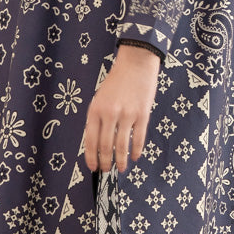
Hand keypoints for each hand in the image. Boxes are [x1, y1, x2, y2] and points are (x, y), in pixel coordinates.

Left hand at [83, 45, 160, 172]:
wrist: (136, 63)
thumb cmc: (116, 82)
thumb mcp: (100, 98)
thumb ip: (98, 118)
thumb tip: (98, 144)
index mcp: (95, 109)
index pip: (90, 140)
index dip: (91, 157)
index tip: (92, 167)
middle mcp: (110, 113)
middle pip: (105, 145)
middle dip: (105, 161)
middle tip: (106, 170)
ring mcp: (127, 114)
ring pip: (122, 145)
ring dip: (120, 160)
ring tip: (120, 168)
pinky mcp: (142, 114)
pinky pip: (138, 138)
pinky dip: (135, 150)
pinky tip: (134, 157)